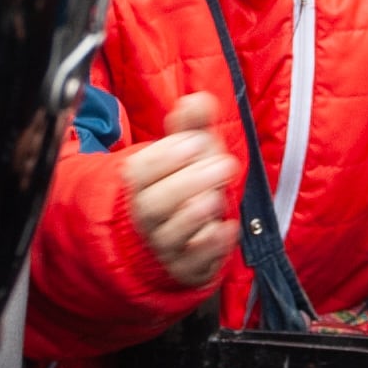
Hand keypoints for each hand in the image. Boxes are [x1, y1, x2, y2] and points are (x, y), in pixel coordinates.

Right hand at [122, 94, 240, 288]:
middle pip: (155, 203)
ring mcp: (164, 245)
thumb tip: (199, 99)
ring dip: (199, 212)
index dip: (169, 154)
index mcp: (139, 185)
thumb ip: (191, 127)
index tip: (199, 141)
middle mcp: (146, 217)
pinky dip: (213, 244)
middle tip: (225, 164)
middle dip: (191, 180)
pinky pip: (194, 262)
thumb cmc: (182, 185)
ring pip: (172, 234)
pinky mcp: (185, 268)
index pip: (142, 170)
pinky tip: (228, 227)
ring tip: (218, 196)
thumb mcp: (186, 153)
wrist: (175, 239)